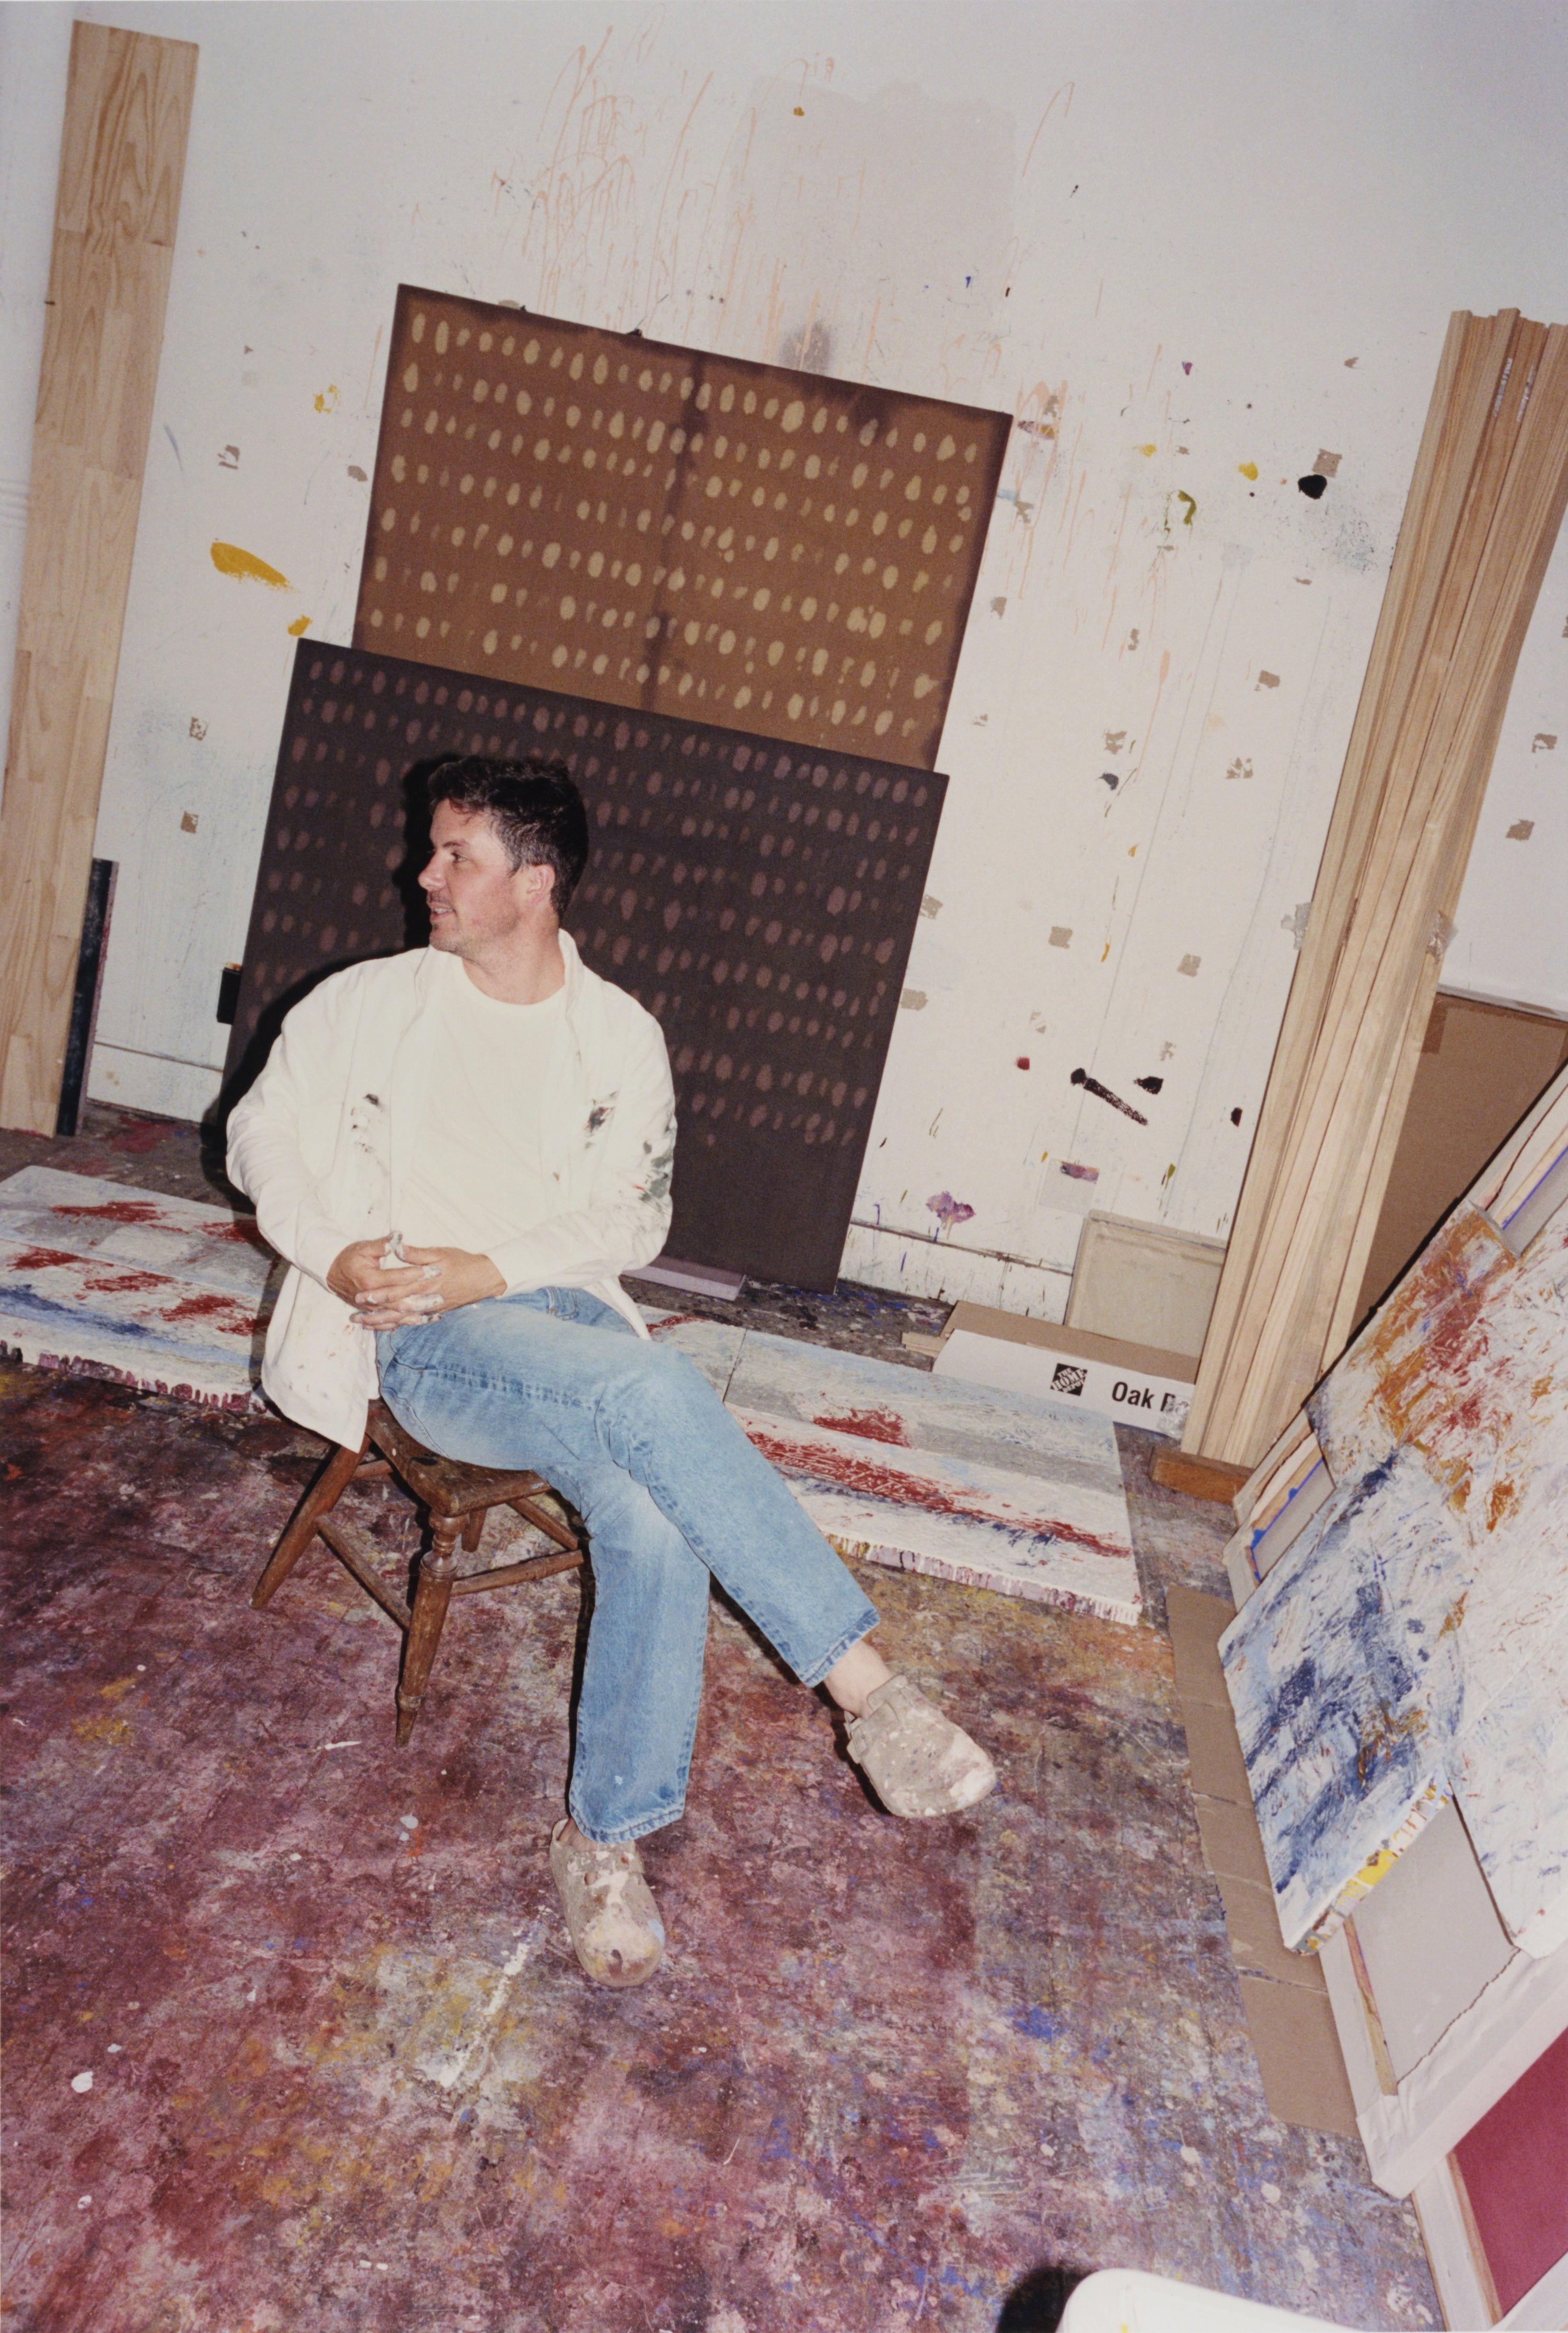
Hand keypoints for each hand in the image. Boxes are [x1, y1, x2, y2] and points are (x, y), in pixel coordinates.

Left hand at [327, 1240, 503, 1330]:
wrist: (484, 1279)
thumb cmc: (462, 1262)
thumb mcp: (440, 1252)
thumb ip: (417, 1253)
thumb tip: (397, 1246)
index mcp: (424, 1281)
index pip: (396, 1289)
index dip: (377, 1292)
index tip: (360, 1294)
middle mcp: (425, 1298)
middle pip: (395, 1307)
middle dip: (374, 1312)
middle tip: (355, 1316)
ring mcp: (429, 1308)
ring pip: (402, 1318)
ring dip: (383, 1322)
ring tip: (365, 1325)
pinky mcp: (434, 1312)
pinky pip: (413, 1322)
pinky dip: (399, 1325)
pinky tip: (387, 1328)